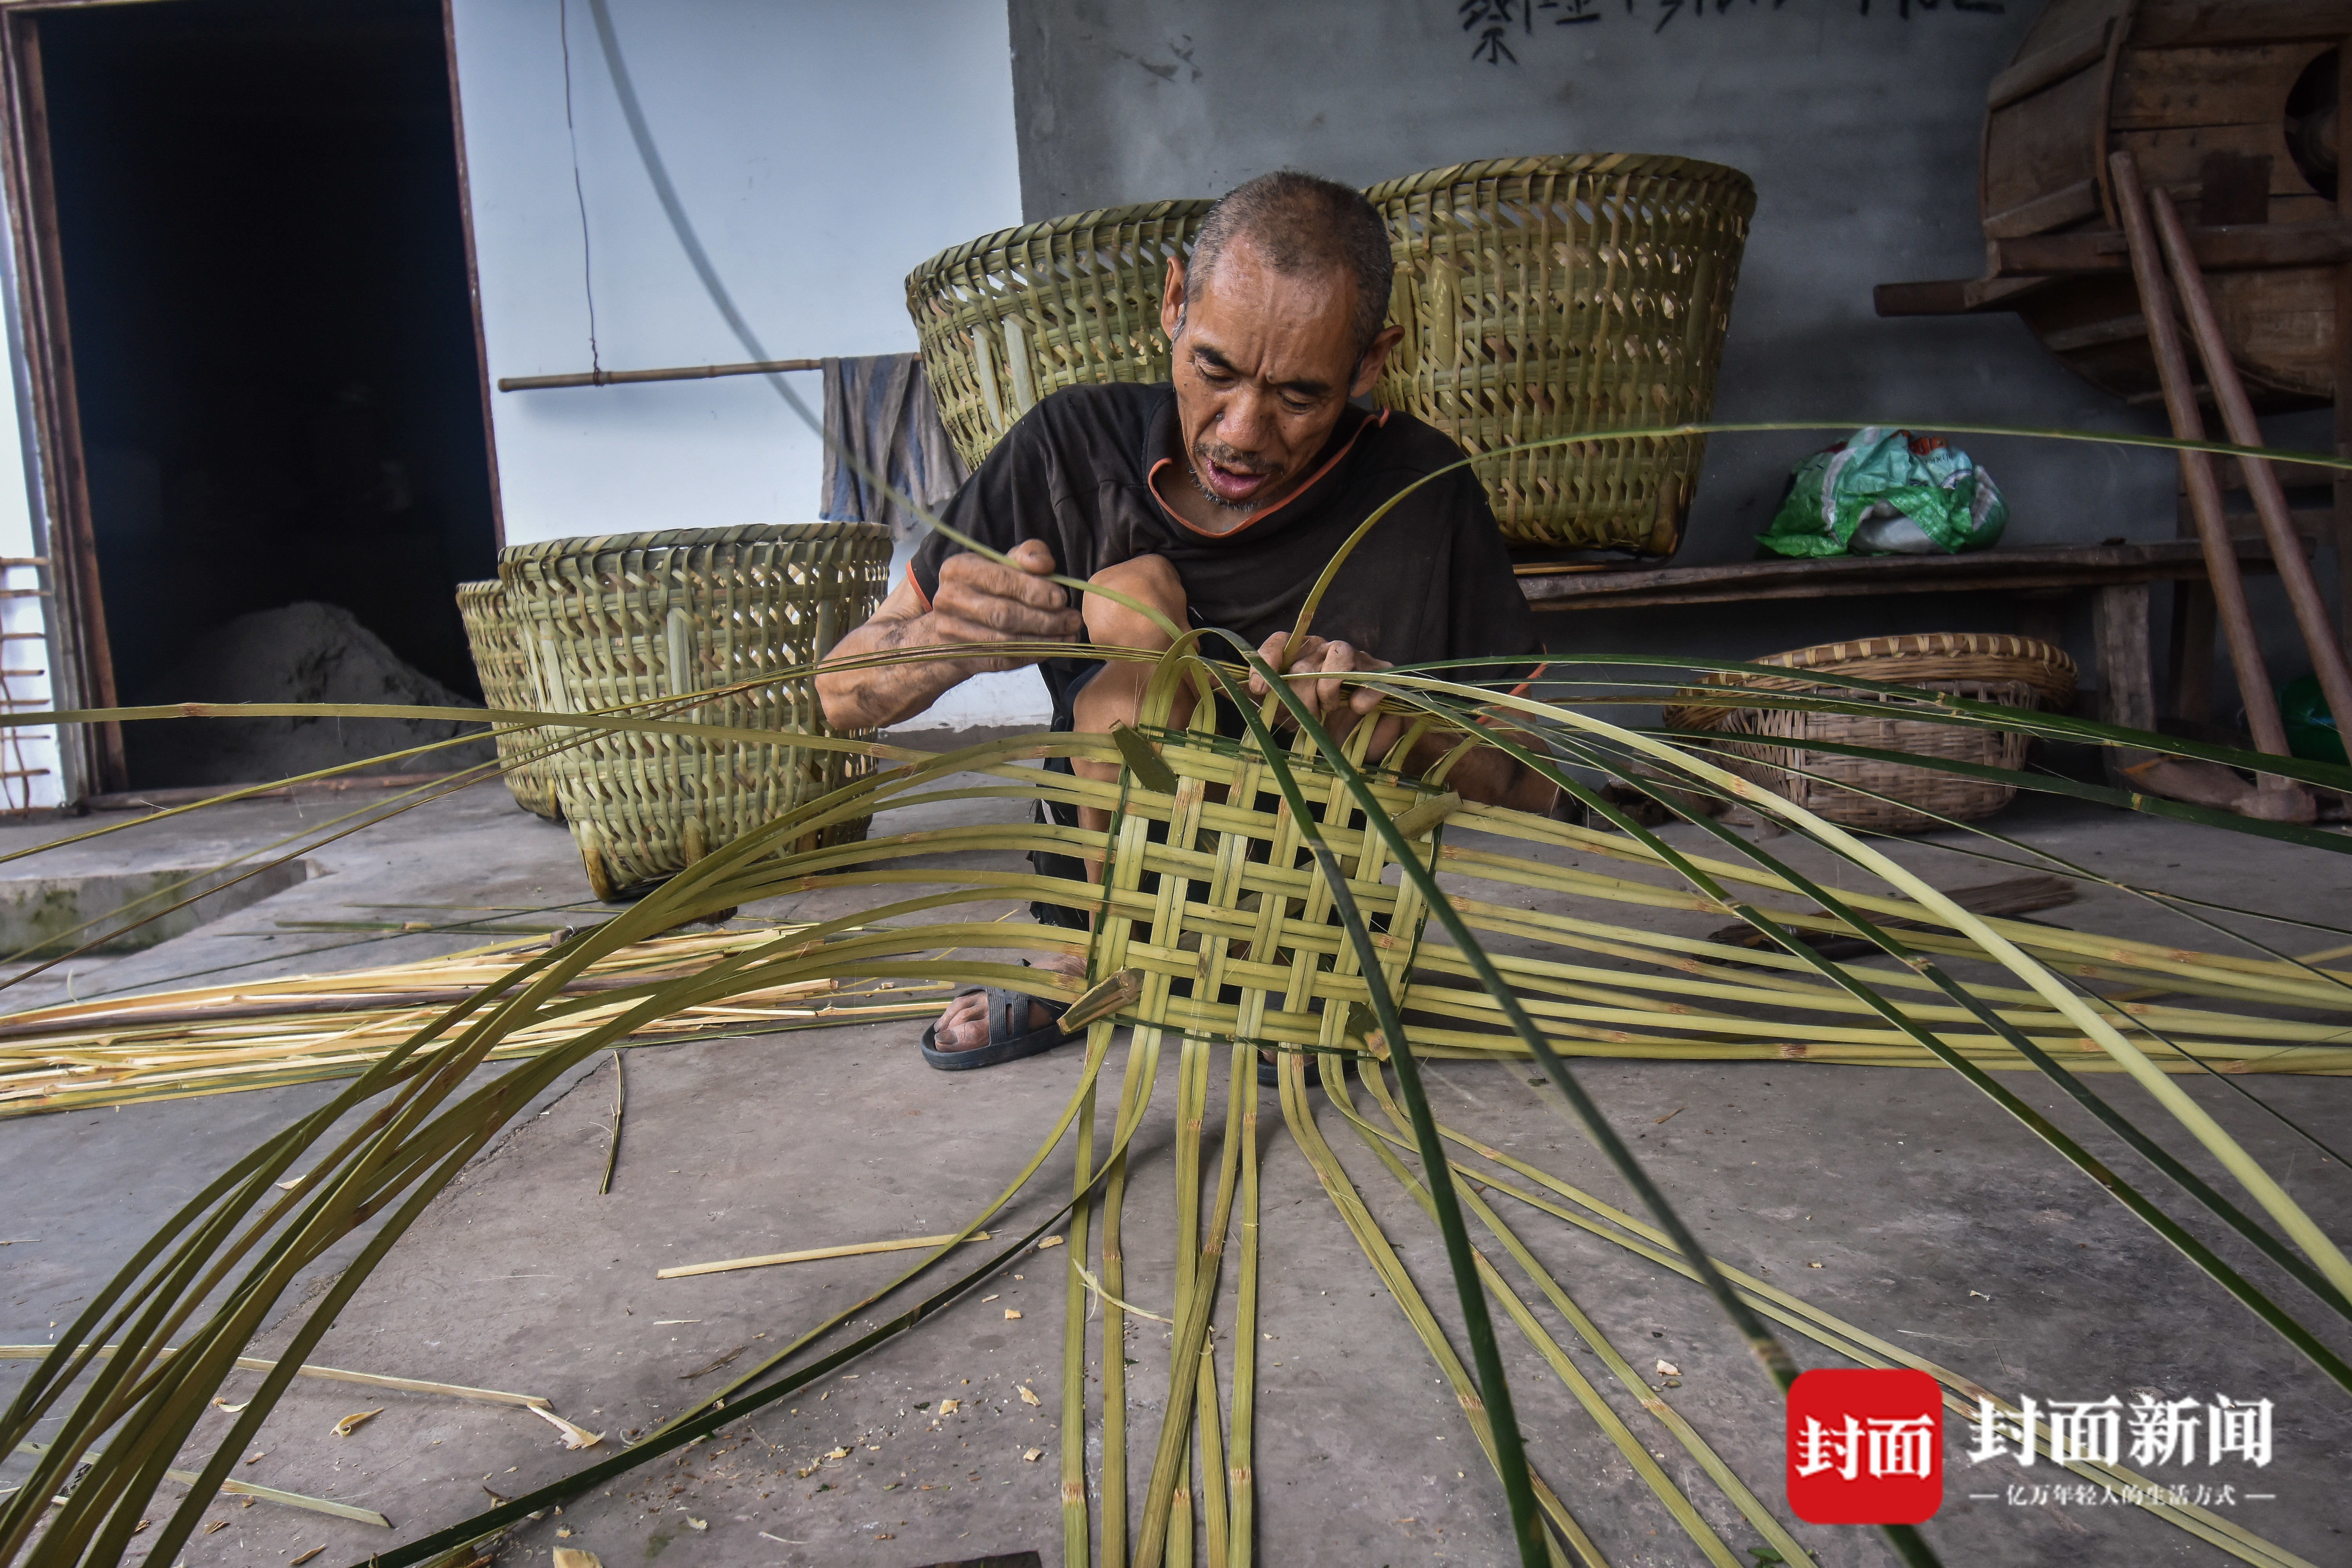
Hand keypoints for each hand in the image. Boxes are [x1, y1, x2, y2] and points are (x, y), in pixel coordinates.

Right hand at [925, 539, 1081, 671]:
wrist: (953, 620)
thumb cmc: (987, 586)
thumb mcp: (1003, 562)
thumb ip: (1027, 555)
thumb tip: (1045, 564)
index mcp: (958, 569)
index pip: (1000, 580)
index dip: (1033, 591)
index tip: (1061, 598)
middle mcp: (950, 601)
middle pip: (1003, 614)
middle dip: (1044, 619)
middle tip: (1073, 620)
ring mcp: (953, 633)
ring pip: (1005, 641)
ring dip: (1043, 641)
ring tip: (1069, 635)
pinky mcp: (963, 657)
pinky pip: (1003, 660)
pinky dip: (1032, 655)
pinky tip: (1052, 648)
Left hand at [1248, 631, 1397, 742]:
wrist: (1365, 736)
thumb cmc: (1318, 719)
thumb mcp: (1285, 711)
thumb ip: (1257, 699)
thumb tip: (1218, 688)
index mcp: (1301, 655)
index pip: (1281, 640)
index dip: (1267, 658)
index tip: (1259, 689)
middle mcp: (1327, 650)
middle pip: (1307, 659)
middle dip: (1301, 691)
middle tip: (1305, 715)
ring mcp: (1358, 659)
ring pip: (1340, 653)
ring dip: (1329, 685)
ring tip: (1330, 708)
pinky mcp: (1383, 675)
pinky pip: (1372, 678)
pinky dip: (1364, 696)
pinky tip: (1358, 710)